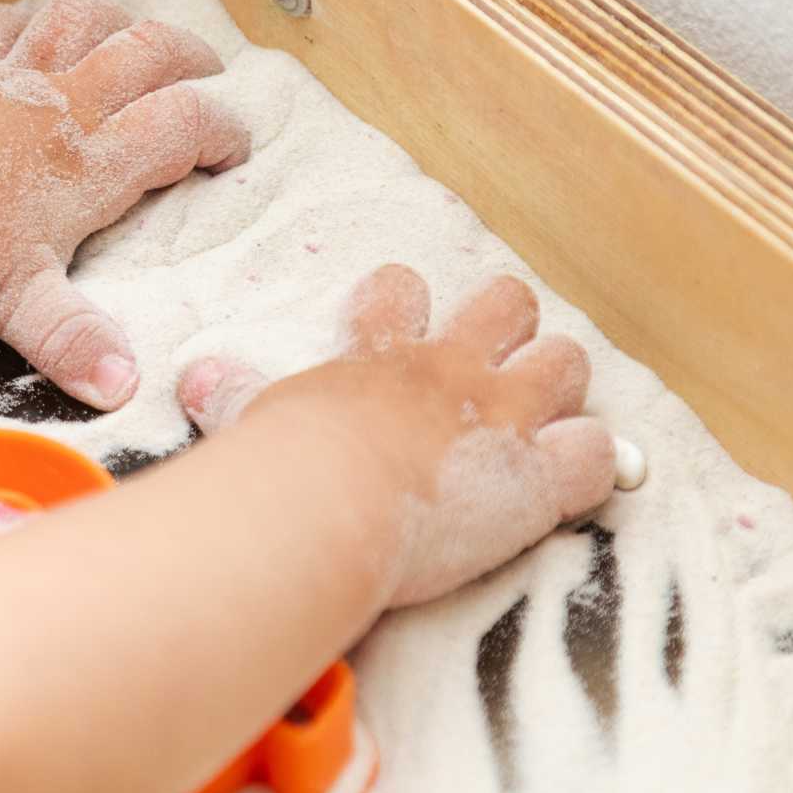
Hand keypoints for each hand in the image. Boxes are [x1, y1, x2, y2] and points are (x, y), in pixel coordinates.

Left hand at [0, 0, 249, 409]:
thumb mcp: (18, 302)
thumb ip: (73, 343)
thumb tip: (124, 389)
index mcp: (94, 162)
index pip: (182, 126)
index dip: (222, 132)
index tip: (236, 151)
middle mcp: (66, 105)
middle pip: (149, 53)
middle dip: (189, 56)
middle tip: (211, 70)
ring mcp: (15, 76)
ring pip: (83, 20)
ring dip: (118, 20)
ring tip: (135, 32)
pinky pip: (4, 23)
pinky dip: (26, 19)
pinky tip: (32, 27)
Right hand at [177, 265, 615, 606]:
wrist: (328, 500)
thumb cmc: (282, 464)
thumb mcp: (252, 416)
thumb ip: (233, 394)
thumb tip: (195, 381)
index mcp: (379, 354)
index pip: (400, 292)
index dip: (406, 301)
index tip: (403, 317)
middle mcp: (450, 371)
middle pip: (507, 303)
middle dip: (510, 325)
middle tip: (494, 367)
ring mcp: (502, 416)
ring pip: (567, 361)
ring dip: (561, 387)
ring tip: (545, 419)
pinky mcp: (537, 476)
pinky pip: (597, 453)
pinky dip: (590, 467)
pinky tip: (571, 484)